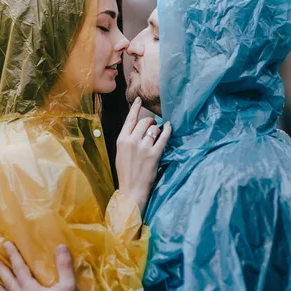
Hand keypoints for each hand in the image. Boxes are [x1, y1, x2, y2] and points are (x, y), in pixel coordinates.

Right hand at [116, 97, 170, 214]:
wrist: (131, 190)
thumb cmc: (126, 173)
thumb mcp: (120, 153)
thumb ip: (127, 139)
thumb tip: (138, 127)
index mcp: (121, 140)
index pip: (129, 119)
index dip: (135, 107)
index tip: (139, 100)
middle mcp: (131, 141)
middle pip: (144, 122)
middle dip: (150, 121)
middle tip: (154, 125)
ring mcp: (143, 147)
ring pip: (154, 128)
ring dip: (158, 129)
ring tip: (158, 134)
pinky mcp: (154, 154)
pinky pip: (164, 137)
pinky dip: (168, 130)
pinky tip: (169, 127)